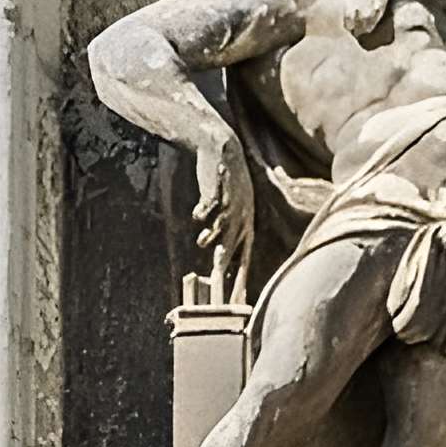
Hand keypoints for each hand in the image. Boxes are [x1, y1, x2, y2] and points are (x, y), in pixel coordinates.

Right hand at [191, 136, 254, 281]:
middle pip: (233, 245)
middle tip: (215, 279)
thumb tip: (222, 258)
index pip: (246, 255)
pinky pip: (210, 206)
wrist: (225, 151)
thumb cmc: (229, 185)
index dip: (241, 276)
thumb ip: (232, 232)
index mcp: (248, 223)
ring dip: (211, 236)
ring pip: (222, 225)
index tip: (236, 296)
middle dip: (224, 263)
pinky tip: (197, 214)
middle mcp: (242, 216)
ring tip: (202, 241)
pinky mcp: (218, 189)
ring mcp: (231, 203)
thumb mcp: (237, 209)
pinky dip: (202, 212)